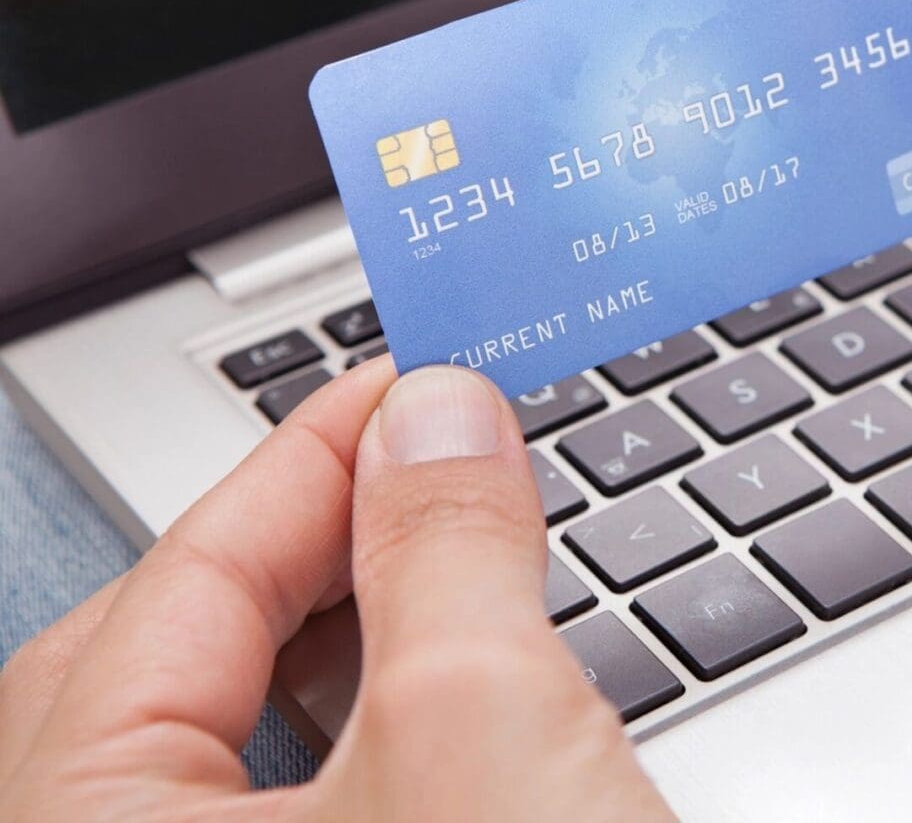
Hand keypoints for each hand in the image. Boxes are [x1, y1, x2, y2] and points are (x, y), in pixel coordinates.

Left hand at [0, 361, 671, 819]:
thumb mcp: (481, 728)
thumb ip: (444, 546)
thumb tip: (440, 418)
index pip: (177, 588)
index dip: (311, 458)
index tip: (410, 385)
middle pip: (174, 659)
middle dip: (309, 544)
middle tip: (424, 467)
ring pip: (237, 739)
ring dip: (348, 631)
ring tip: (448, 560)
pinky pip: (303, 803)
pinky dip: (373, 724)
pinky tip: (450, 693)